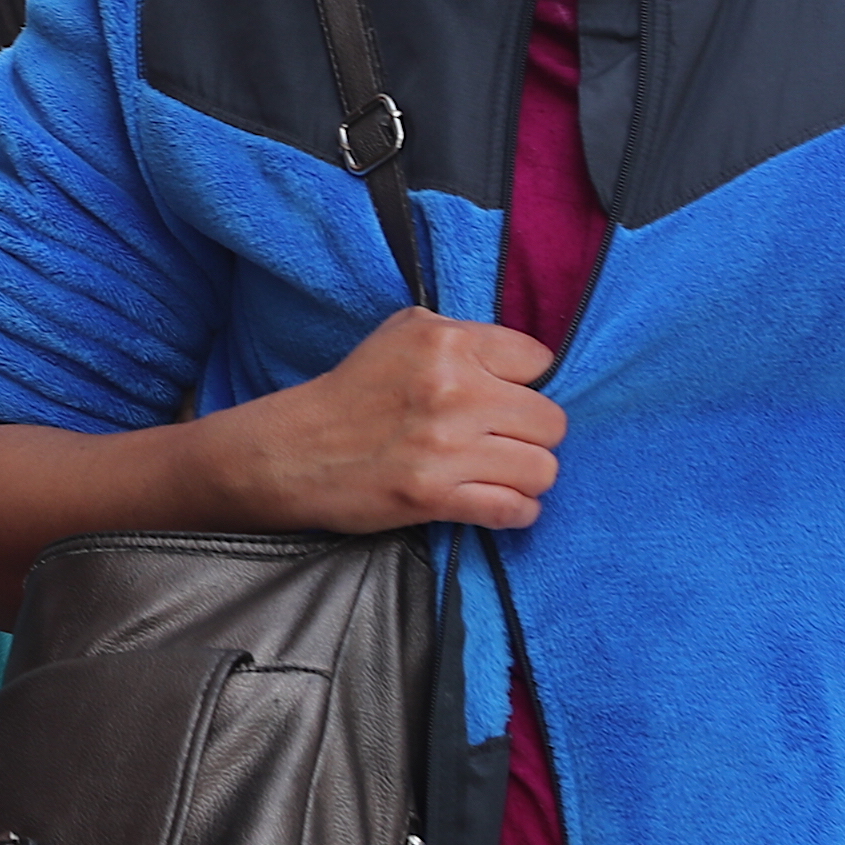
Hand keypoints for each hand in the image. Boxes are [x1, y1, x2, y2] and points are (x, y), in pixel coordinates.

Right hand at [214, 309, 563, 532]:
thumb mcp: (402, 332)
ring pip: (543, 469)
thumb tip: (525, 360)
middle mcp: (453, 390)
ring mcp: (446, 447)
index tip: (502, 395)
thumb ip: (463, 335)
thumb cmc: (352, 392)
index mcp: (446, 342)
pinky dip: (516, 511)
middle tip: (501, 440)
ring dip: (526, 476)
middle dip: (532, 434)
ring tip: (499, 472)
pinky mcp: (435, 496)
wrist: (292, 451)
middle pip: (552, 421)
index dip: (526, 381)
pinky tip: (497, 502)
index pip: (539, 360)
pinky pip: (515, 510)